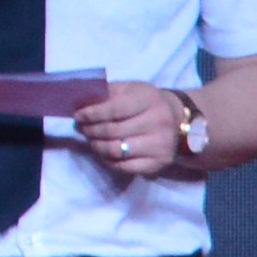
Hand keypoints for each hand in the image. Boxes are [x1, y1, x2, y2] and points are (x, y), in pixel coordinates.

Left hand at [73, 84, 192, 183]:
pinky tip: (104, 153)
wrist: (178, 119)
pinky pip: (124, 167)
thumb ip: (107, 93)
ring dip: (97, 146)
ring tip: (91, 140)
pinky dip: (109, 161)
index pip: (114, 110)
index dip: (91, 114)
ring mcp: (160, 145)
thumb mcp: (130, 89)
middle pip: (112, 131)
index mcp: (149, 100)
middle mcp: (158, 122)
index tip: (78, 116)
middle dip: (90, 130)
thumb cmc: (146, 102)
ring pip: (116, 150)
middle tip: (82, 128)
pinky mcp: (159, 163)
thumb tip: (79, 103)